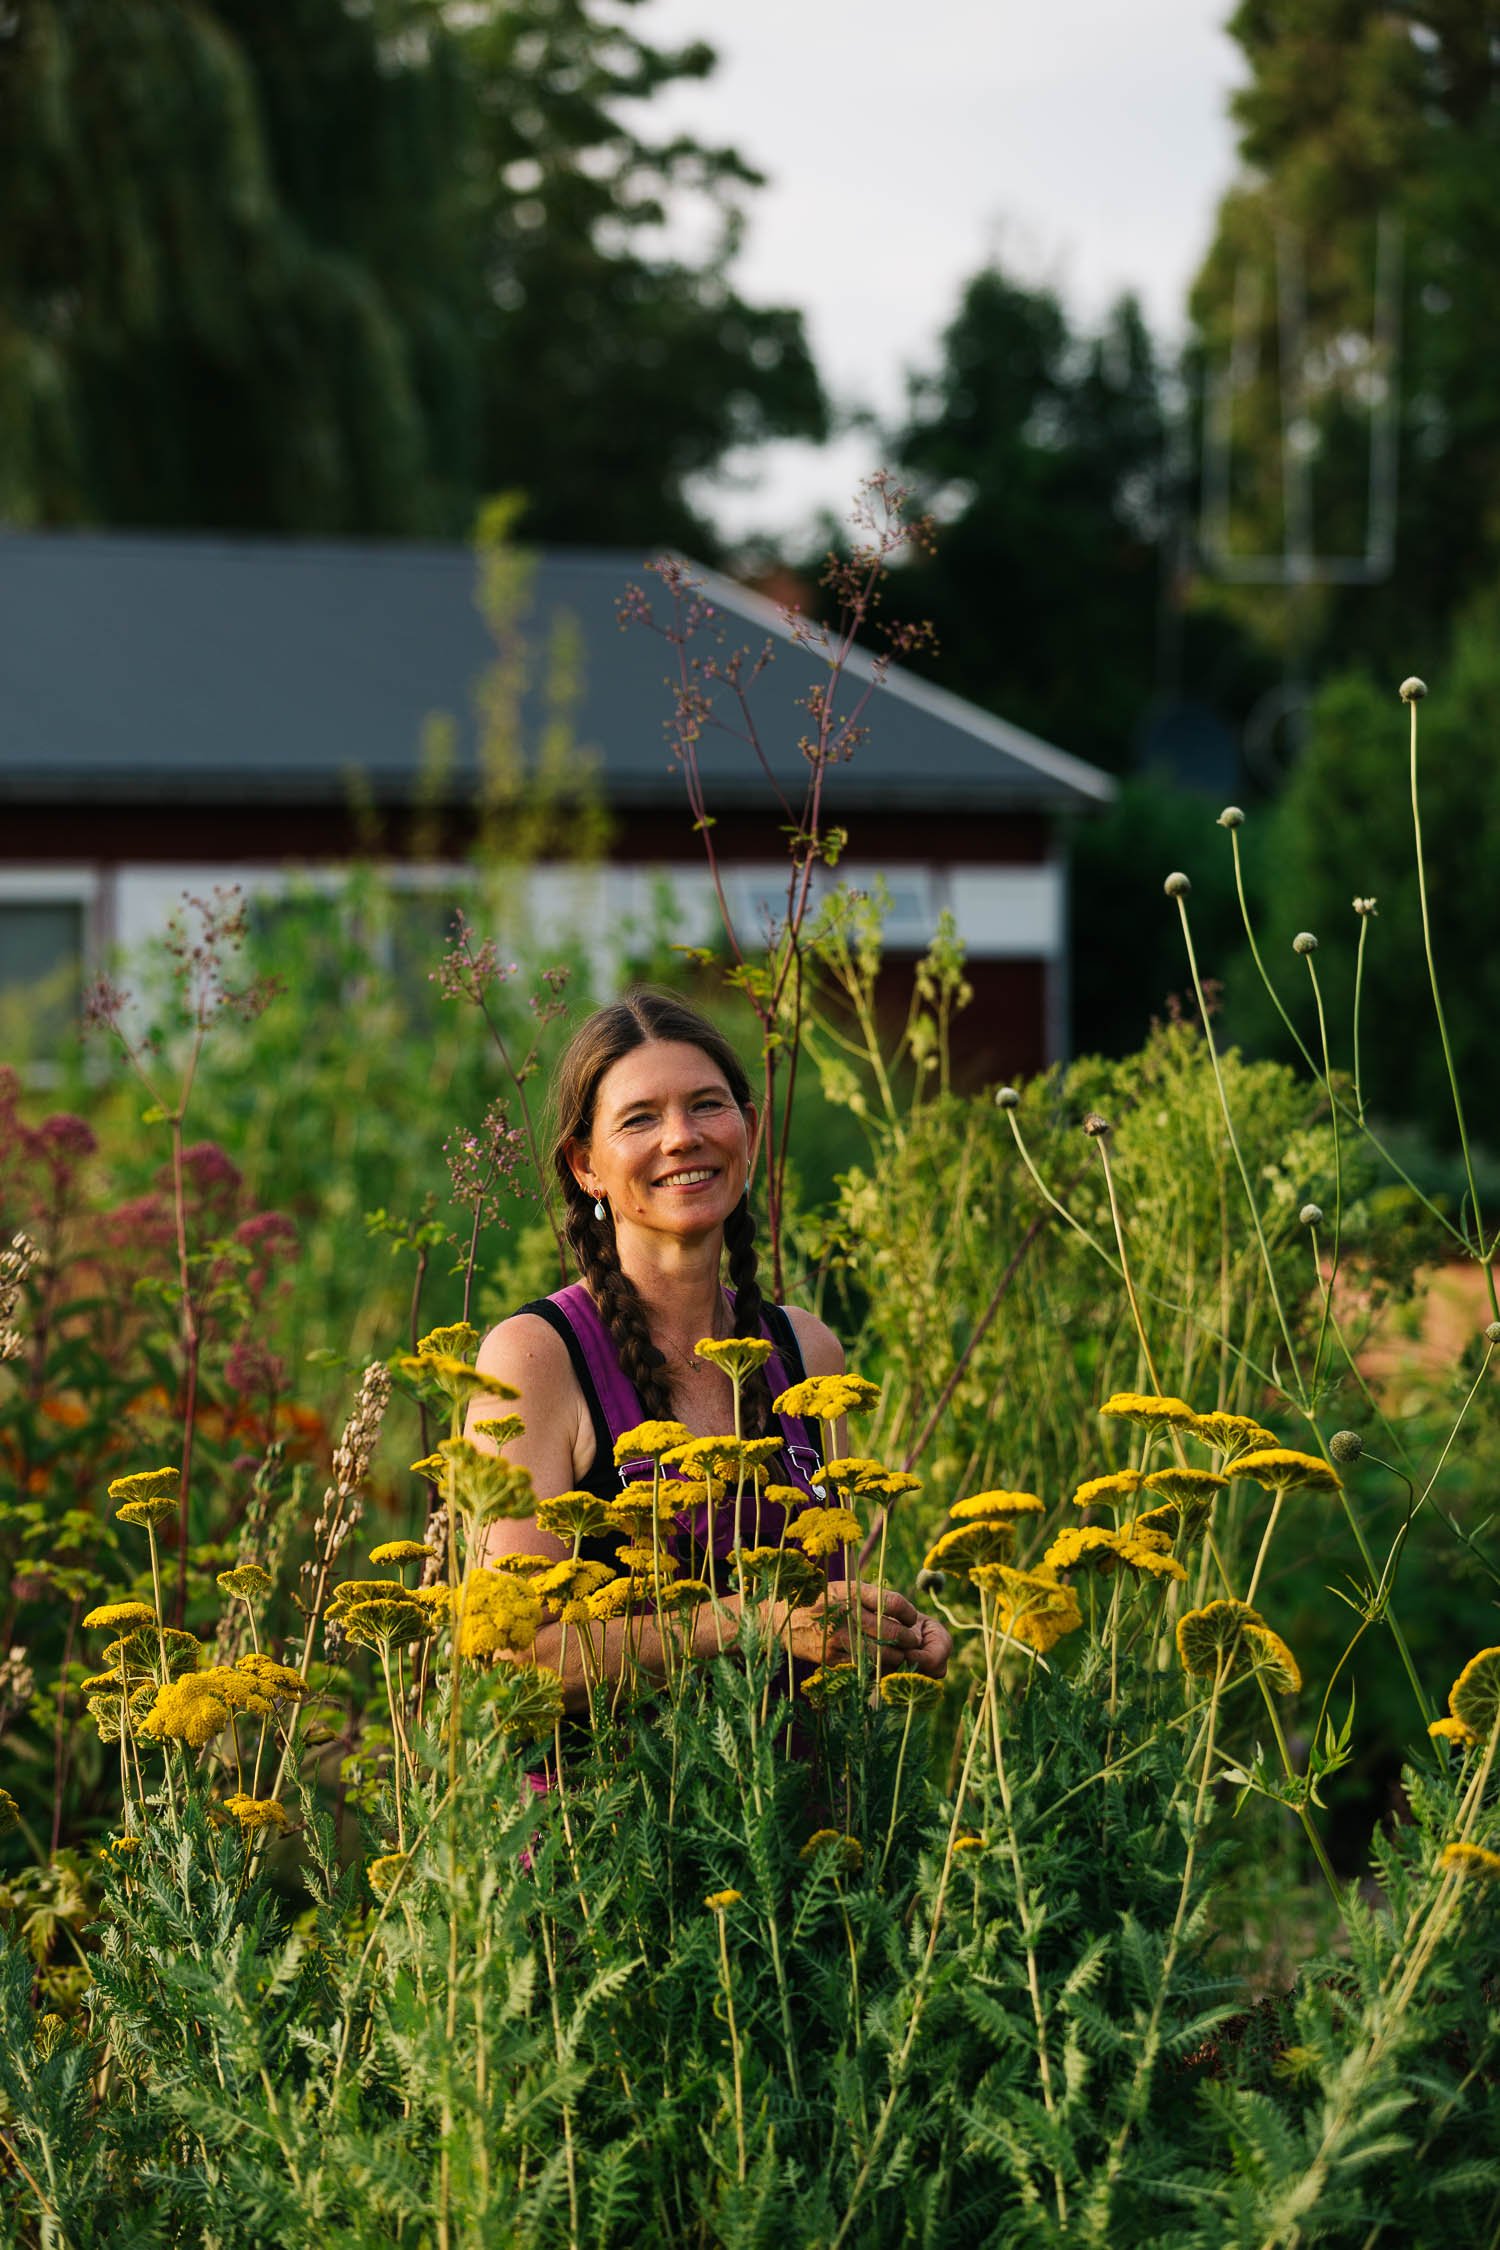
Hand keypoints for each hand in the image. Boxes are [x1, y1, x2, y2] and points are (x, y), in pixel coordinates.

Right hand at [772, 1584, 939, 1673]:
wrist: (782, 1618)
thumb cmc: (821, 1601)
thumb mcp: (843, 1588)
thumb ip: (870, 1597)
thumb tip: (903, 1612)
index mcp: (852, 1592)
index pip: (893, 1602)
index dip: (909, 1613)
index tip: (911, 1618)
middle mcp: (846, 1613)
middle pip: (891, 1631)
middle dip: (907, 1639)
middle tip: (911, 1641)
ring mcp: (838, 1637)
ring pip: (880, 1653)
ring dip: (895, 1657)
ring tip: (899, 1655)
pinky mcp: (831, 1658)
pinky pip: (863, 1667)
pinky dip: (876, 1668)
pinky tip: (879, 1664)